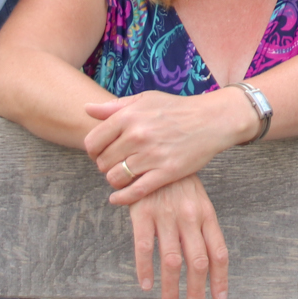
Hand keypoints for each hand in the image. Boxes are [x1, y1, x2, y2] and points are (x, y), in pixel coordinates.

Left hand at [85, 90, 254, 206]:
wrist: (211, 120)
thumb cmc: (176, 108)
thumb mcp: (144, 99)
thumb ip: (114, 106)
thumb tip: (86, 108)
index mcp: (128, 116)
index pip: (92, 142)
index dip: (92, 151)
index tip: (100, 153)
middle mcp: (137, 136)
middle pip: (102, 162)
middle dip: (105, 166)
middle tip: (114, 165)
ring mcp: (151, 155)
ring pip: (115, 178)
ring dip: (115, 180)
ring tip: (122, 176)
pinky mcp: (166, 172)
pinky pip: (135, 192)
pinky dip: (122, 198)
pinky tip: (118, 198)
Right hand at [128, 175, 229, 298]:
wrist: (153, 150)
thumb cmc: (177, 179)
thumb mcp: (197, 198)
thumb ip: (202, 226)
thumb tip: (210, 260)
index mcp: (206, 214)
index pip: (218, 253)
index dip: (220, 279)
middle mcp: (190, 218)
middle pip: (198, 262)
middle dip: (196, 292)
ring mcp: (167, 216)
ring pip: (172, 261)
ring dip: (172, 289)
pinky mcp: (143, 213)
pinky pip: (145, 247)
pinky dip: (145, 270)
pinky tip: (145, 285)